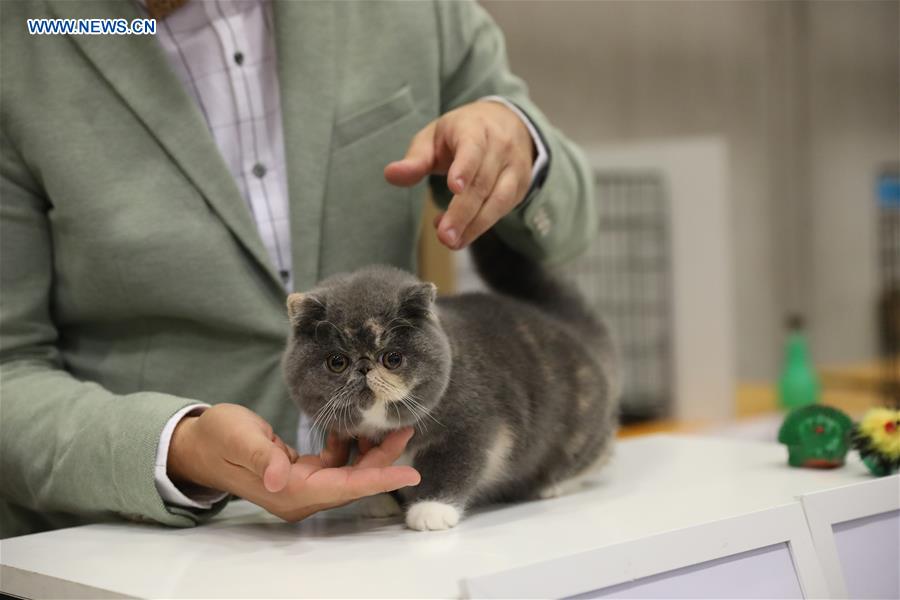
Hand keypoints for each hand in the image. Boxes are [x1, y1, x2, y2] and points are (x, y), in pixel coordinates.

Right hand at [167, 403, 419, 520]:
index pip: (345, 488)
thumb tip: (281, 478)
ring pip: (347, 471)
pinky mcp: (299, 473)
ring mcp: (300, 486)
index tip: (410, 473)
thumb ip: (262, 458)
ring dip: (369, 451)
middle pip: (353, 481)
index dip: (379, 479)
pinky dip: (347, 445)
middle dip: (383, 459)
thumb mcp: (239, 440)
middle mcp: (300, 495)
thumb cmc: (217, 438)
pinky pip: (334, 463)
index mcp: (289, 492)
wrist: (197, 444)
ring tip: (390, 425)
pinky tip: (351, 425)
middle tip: (405, 430)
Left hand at [384, 100, 534, 249]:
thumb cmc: (462, 132)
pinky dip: (480, 226)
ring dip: (474, 225)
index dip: (464, 168)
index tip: (454, 188)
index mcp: (475, 128)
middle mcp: (499, 147)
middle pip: (482, 182)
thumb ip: (415, 159)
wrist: (508, 123)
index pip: (472, 148)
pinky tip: (461, 235)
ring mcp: (514, 168)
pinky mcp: (519, 187)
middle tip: (444, 236)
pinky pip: (502, 209)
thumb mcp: (434, 137)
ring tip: (452, 242)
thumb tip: (390, 175)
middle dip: (462, 212)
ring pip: (498, 200)